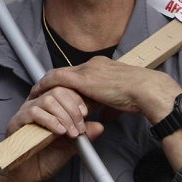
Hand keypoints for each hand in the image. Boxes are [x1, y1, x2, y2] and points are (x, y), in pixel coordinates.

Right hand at [0, 89, 103, 181]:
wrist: (26, 176)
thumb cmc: (44, 159)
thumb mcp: (70, 147)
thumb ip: (83, 136)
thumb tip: (99, 126)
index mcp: (49, 108)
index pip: (64, 90)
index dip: (77, 99)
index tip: (86, 113)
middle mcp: (37, 105)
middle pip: (57, 91)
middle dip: (73, 109)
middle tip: (79, 127)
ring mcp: (25, 112)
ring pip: (48, 100)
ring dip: (64, 116)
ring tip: (71, 132)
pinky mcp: (17, 121)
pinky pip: (34, 112)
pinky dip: (50, 121)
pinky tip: (59, 131)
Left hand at [30, 57, 180, 121]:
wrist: (145, 90)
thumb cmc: (138, 96)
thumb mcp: (120, 102)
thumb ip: (108, 107)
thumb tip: (104, 118)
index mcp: (103, 67)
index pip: (79, 72)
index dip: (67, 81)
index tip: (59, 89)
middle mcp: (93, 64)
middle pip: (66, 71)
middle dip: (53, 81)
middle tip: (41, 90)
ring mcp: (87, 69)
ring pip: (59, 73)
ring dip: (46, 83)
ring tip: (36, 92)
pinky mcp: (83, 78)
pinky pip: (57, 79)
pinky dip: (46, 85)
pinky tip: (37, 92)